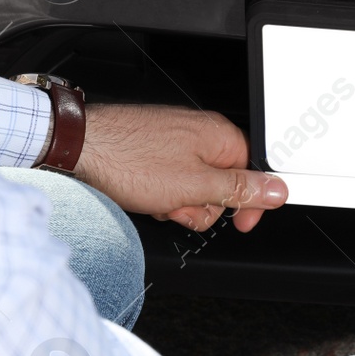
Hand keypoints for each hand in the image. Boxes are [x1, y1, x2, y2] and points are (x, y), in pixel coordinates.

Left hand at [73, 104, 287, 232]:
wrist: (77, 147)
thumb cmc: (129, 159)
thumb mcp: (196, 186)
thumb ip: (241, 189)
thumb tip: (277, 190)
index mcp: (219, 137)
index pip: (254, 172)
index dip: (249, 202)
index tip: (242, 222)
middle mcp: (200, 133)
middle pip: (223, 183)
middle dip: (203, 204)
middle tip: (182, 205)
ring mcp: (174, 140)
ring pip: (195, 185)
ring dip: (179, 203)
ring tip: (158, 200)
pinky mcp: (153, 149)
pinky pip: (171, 179)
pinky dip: (161, 193)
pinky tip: (146, 195)